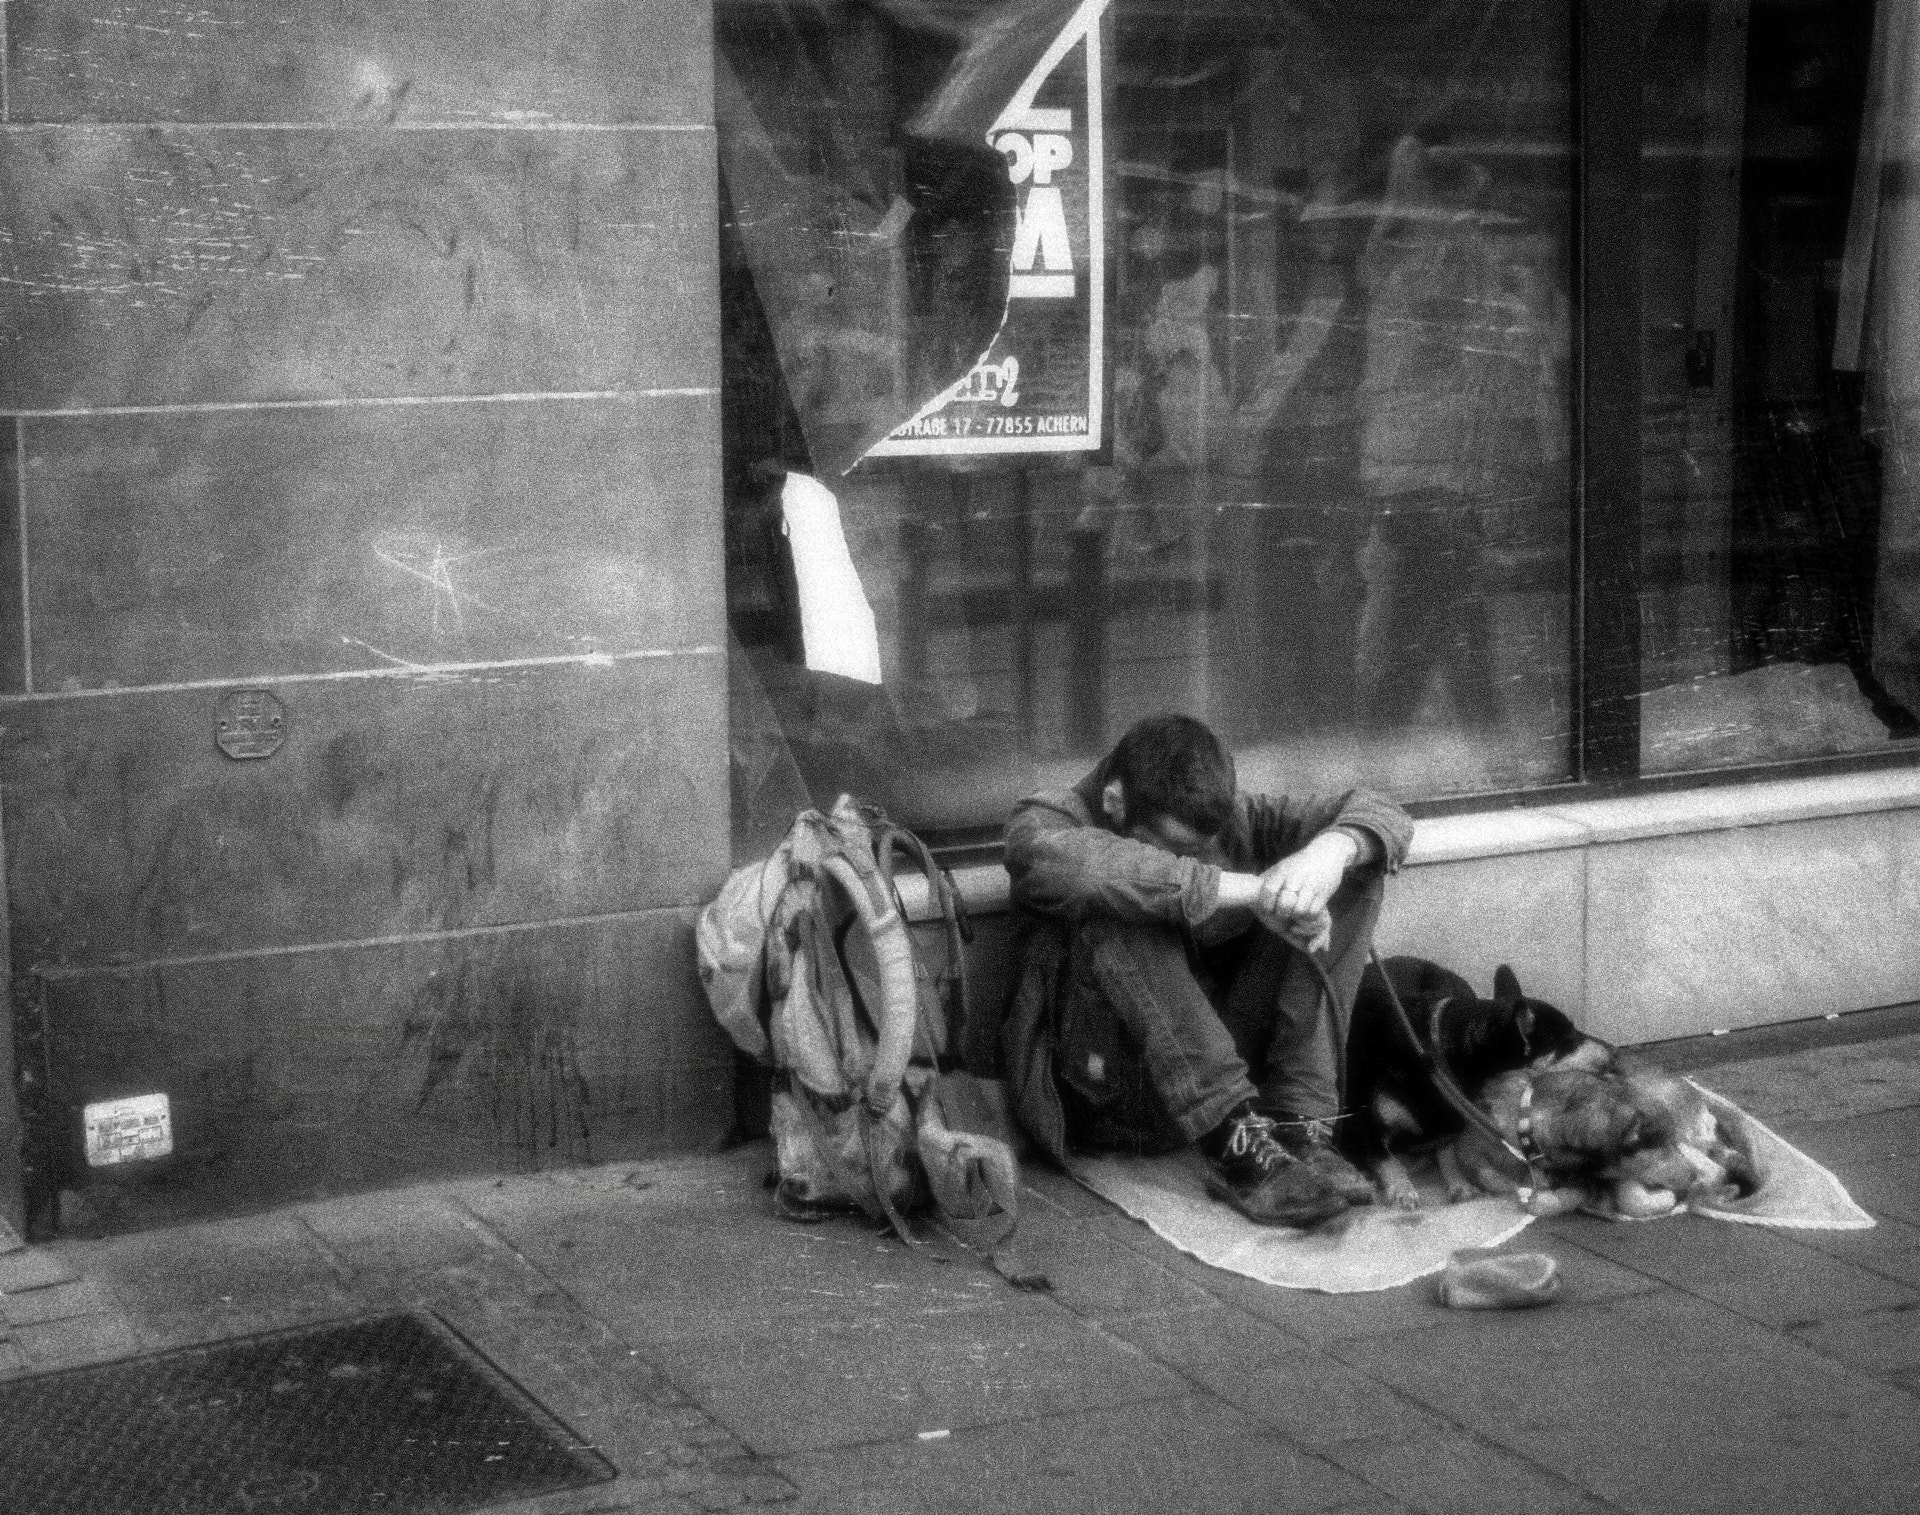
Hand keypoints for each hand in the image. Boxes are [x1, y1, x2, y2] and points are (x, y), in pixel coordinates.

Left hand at [1255, 832, 1356, 946]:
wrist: (1326, 853)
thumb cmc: (1298, 865)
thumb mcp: (1282, 867)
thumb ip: (1268, 879)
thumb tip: (1249, 895)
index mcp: (1282, 870)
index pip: (1269, 890)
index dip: (1266, 903)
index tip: (1268, 909)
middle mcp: (1296, 877)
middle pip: (1284, 904)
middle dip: (1282, 913)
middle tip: (1283, 914)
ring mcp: (1312, 885)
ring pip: (1299, 910)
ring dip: (1296, 916)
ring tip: (1295, 914)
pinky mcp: (1324, 893)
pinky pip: (1313, 912)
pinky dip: (1308, 916)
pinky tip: (1307, 912)